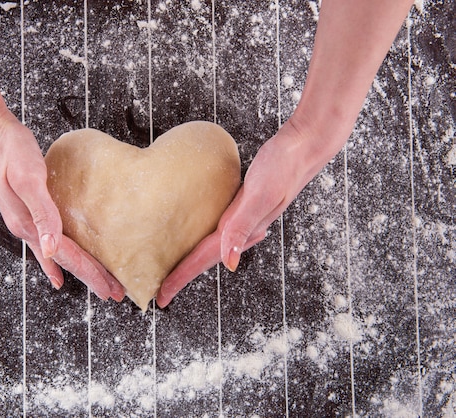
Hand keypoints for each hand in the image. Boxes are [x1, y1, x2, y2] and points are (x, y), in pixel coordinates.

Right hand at [0, 112, 124, 301]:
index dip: (90, 273)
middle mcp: (28, 228)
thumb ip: (41, 213)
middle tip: (114, 293)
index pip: (67, 257)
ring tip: (100, 282)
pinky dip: (55, 259)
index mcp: (29, 225)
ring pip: (59, 254)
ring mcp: (26, 221)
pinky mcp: (28, 211)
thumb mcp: (28, 178)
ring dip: (80, 269)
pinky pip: (46, 241)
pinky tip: (58, 270)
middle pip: (65, 260)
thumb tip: (50, 249)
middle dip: (90, 277)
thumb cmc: (9, 151)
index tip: (110, 289)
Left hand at [156, 119, 336, 307]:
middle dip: (182, 277)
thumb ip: (243, 226)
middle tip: (160, 294)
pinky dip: (200, 243)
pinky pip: (216, 232)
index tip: (163, 295)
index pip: (205, 259)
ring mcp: (243, 220)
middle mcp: (242, 230)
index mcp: (242, 229)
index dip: (182, 277)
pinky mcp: (241, 208)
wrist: (302, 148)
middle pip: (205, 259)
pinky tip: (193, 240)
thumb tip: (229, 263)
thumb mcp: (261, 195)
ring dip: (191, 263)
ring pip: (211, 249)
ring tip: (172, 274)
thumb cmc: (283, 167)